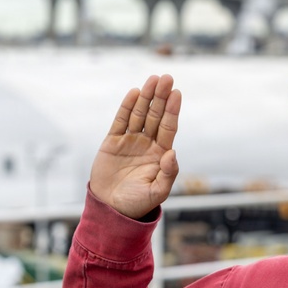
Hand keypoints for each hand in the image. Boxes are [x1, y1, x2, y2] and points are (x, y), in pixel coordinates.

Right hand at [90, 74, 180, 218]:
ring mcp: (130, 141)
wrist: (111, 209)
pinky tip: (134, 93)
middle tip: (166, 78)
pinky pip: (121, 121)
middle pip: (155, 115)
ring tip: (152, 80)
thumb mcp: (157, 192)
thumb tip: (172, 152)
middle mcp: (147, 144)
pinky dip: (127, 107)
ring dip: (145, 97)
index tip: (176, 93)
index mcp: (160, 154)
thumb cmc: (137, 203)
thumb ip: (168, 173)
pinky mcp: (112, 142)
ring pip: (139, 114)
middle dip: (160, 97)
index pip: (168, 127)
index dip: (172, 110)